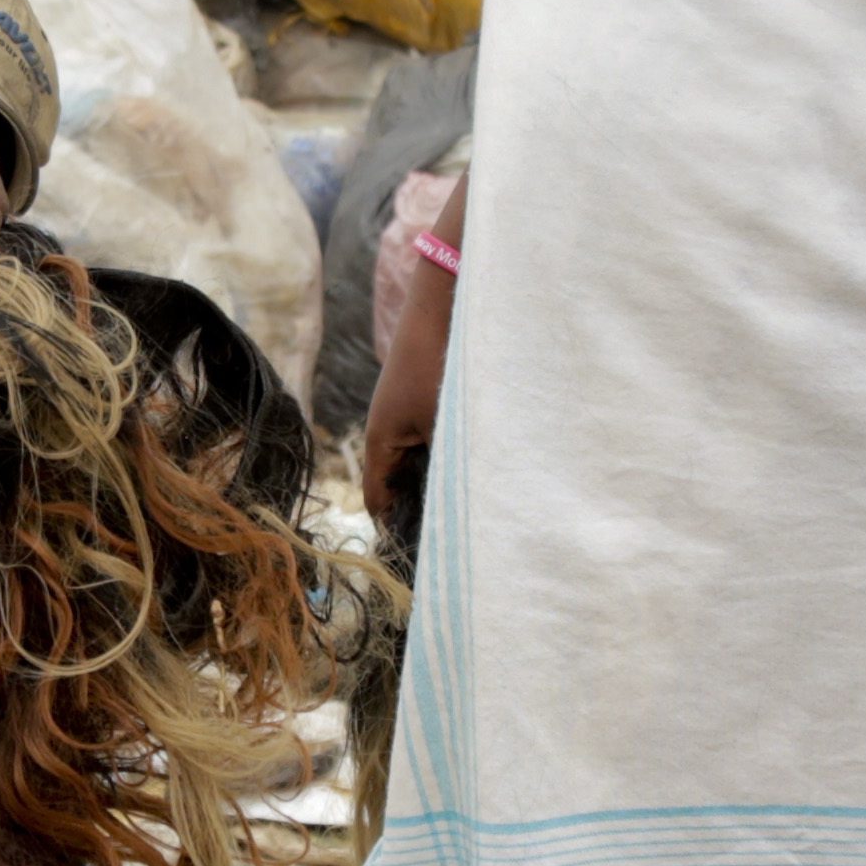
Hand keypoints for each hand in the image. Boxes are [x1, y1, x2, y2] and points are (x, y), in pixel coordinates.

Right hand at [353, 179, 459, 543]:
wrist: (448, 303)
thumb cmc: (441, 363)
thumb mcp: (446, 425)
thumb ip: (447, 470)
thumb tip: (462, 518)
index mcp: (380, 443)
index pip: (380, 506)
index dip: (400, 535)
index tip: (428, 562)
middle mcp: (390, 435)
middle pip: (402, 490)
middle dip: (427, 513)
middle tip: (462, 542)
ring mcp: (409, 419)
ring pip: (423, 468)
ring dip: (444, 485)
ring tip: (478, 511)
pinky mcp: (429, 405)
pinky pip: (436, 446)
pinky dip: (452, 460)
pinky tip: (484, 470)